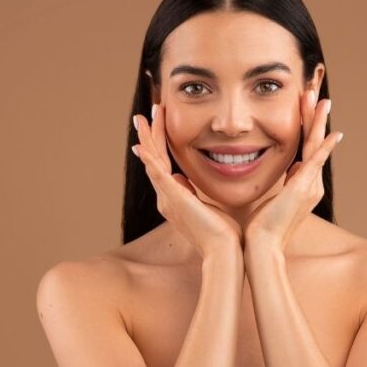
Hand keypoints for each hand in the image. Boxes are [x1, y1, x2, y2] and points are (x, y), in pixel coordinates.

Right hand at [132, 103, 242, 256]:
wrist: (225, 251)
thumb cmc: (224, 234)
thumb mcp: (208, 206)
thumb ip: (195, 194)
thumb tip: (185, 180)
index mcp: (175, 199)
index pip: (164, 164)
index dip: (159, 144)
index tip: (158, 124)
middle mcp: (166, 199)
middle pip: (153, 160)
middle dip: (149, 136)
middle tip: (143, 114)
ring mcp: (169, 200)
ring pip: (152, 163)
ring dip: (147, 140)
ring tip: (141, 119)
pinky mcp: (175, 200)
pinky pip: (158, 176)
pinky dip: (149, 160)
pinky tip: (142, 146)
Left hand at [242, 90, 342, 252]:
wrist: (262, 247)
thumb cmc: (260, 229)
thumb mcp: (271, 200)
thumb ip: (280, 185)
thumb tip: (285, 171)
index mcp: (303, 186)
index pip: (306, 149)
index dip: (305, 127)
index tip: (303, 108)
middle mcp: (311, 184)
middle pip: (314, 143)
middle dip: (314, 117)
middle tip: (315, 93)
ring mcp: (309, 186)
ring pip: (316, 146)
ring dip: (318, 122)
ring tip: (323, 99)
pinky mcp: (303, 189)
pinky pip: (317, 162)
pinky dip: (326, 147)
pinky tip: (335, 133)